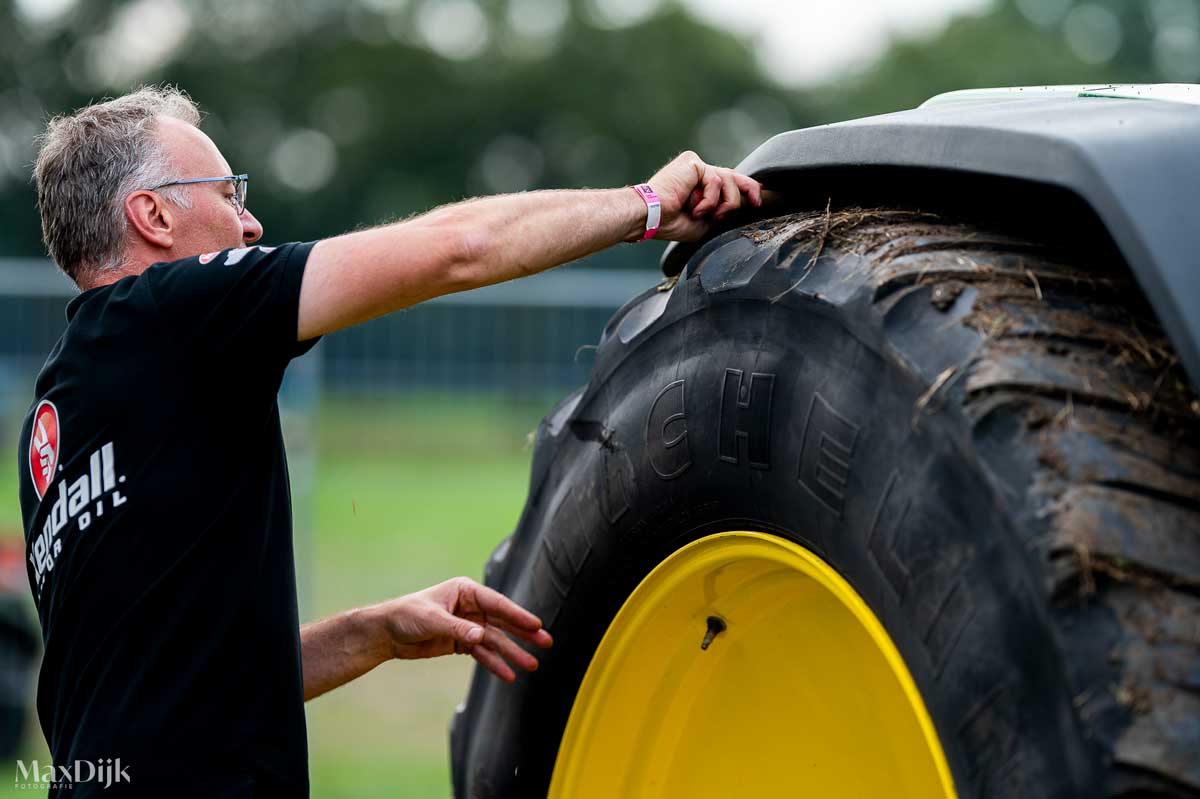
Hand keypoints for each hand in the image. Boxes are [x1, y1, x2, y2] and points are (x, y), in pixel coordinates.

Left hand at [371, 576, 552, 682]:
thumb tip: (481, 637)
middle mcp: (471, 607)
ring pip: (496, 640)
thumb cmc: (406, 615)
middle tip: (546, 642)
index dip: (517, 614)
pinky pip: (483, 654)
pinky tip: (508, 675)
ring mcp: (469, 626)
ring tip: (532, 665)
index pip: (497, 603)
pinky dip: (495, 664)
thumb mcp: (431, 619)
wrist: (386, 633)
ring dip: (512, 653)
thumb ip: (457, 629)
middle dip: (524, 633)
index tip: (536, 624)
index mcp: (466, 591)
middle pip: (503, 621)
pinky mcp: (462, 643)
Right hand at [645, 151, 762, 241]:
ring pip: (728, 180)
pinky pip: (716, 181)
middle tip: (757, 203)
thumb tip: (746, 206)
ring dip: (723, 203)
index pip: (728, 182)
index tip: (757, 202)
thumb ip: (722, 211)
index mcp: (698, 184)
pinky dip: (709, 200)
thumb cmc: (671, 223)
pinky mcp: (693, 163)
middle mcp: (698, 172)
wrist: (651, 217)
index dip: (746, 189)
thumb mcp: (706, 220)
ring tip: (704, 215)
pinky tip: (693, 207)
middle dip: (749, 189)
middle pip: (733, 175)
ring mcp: (696, 166)